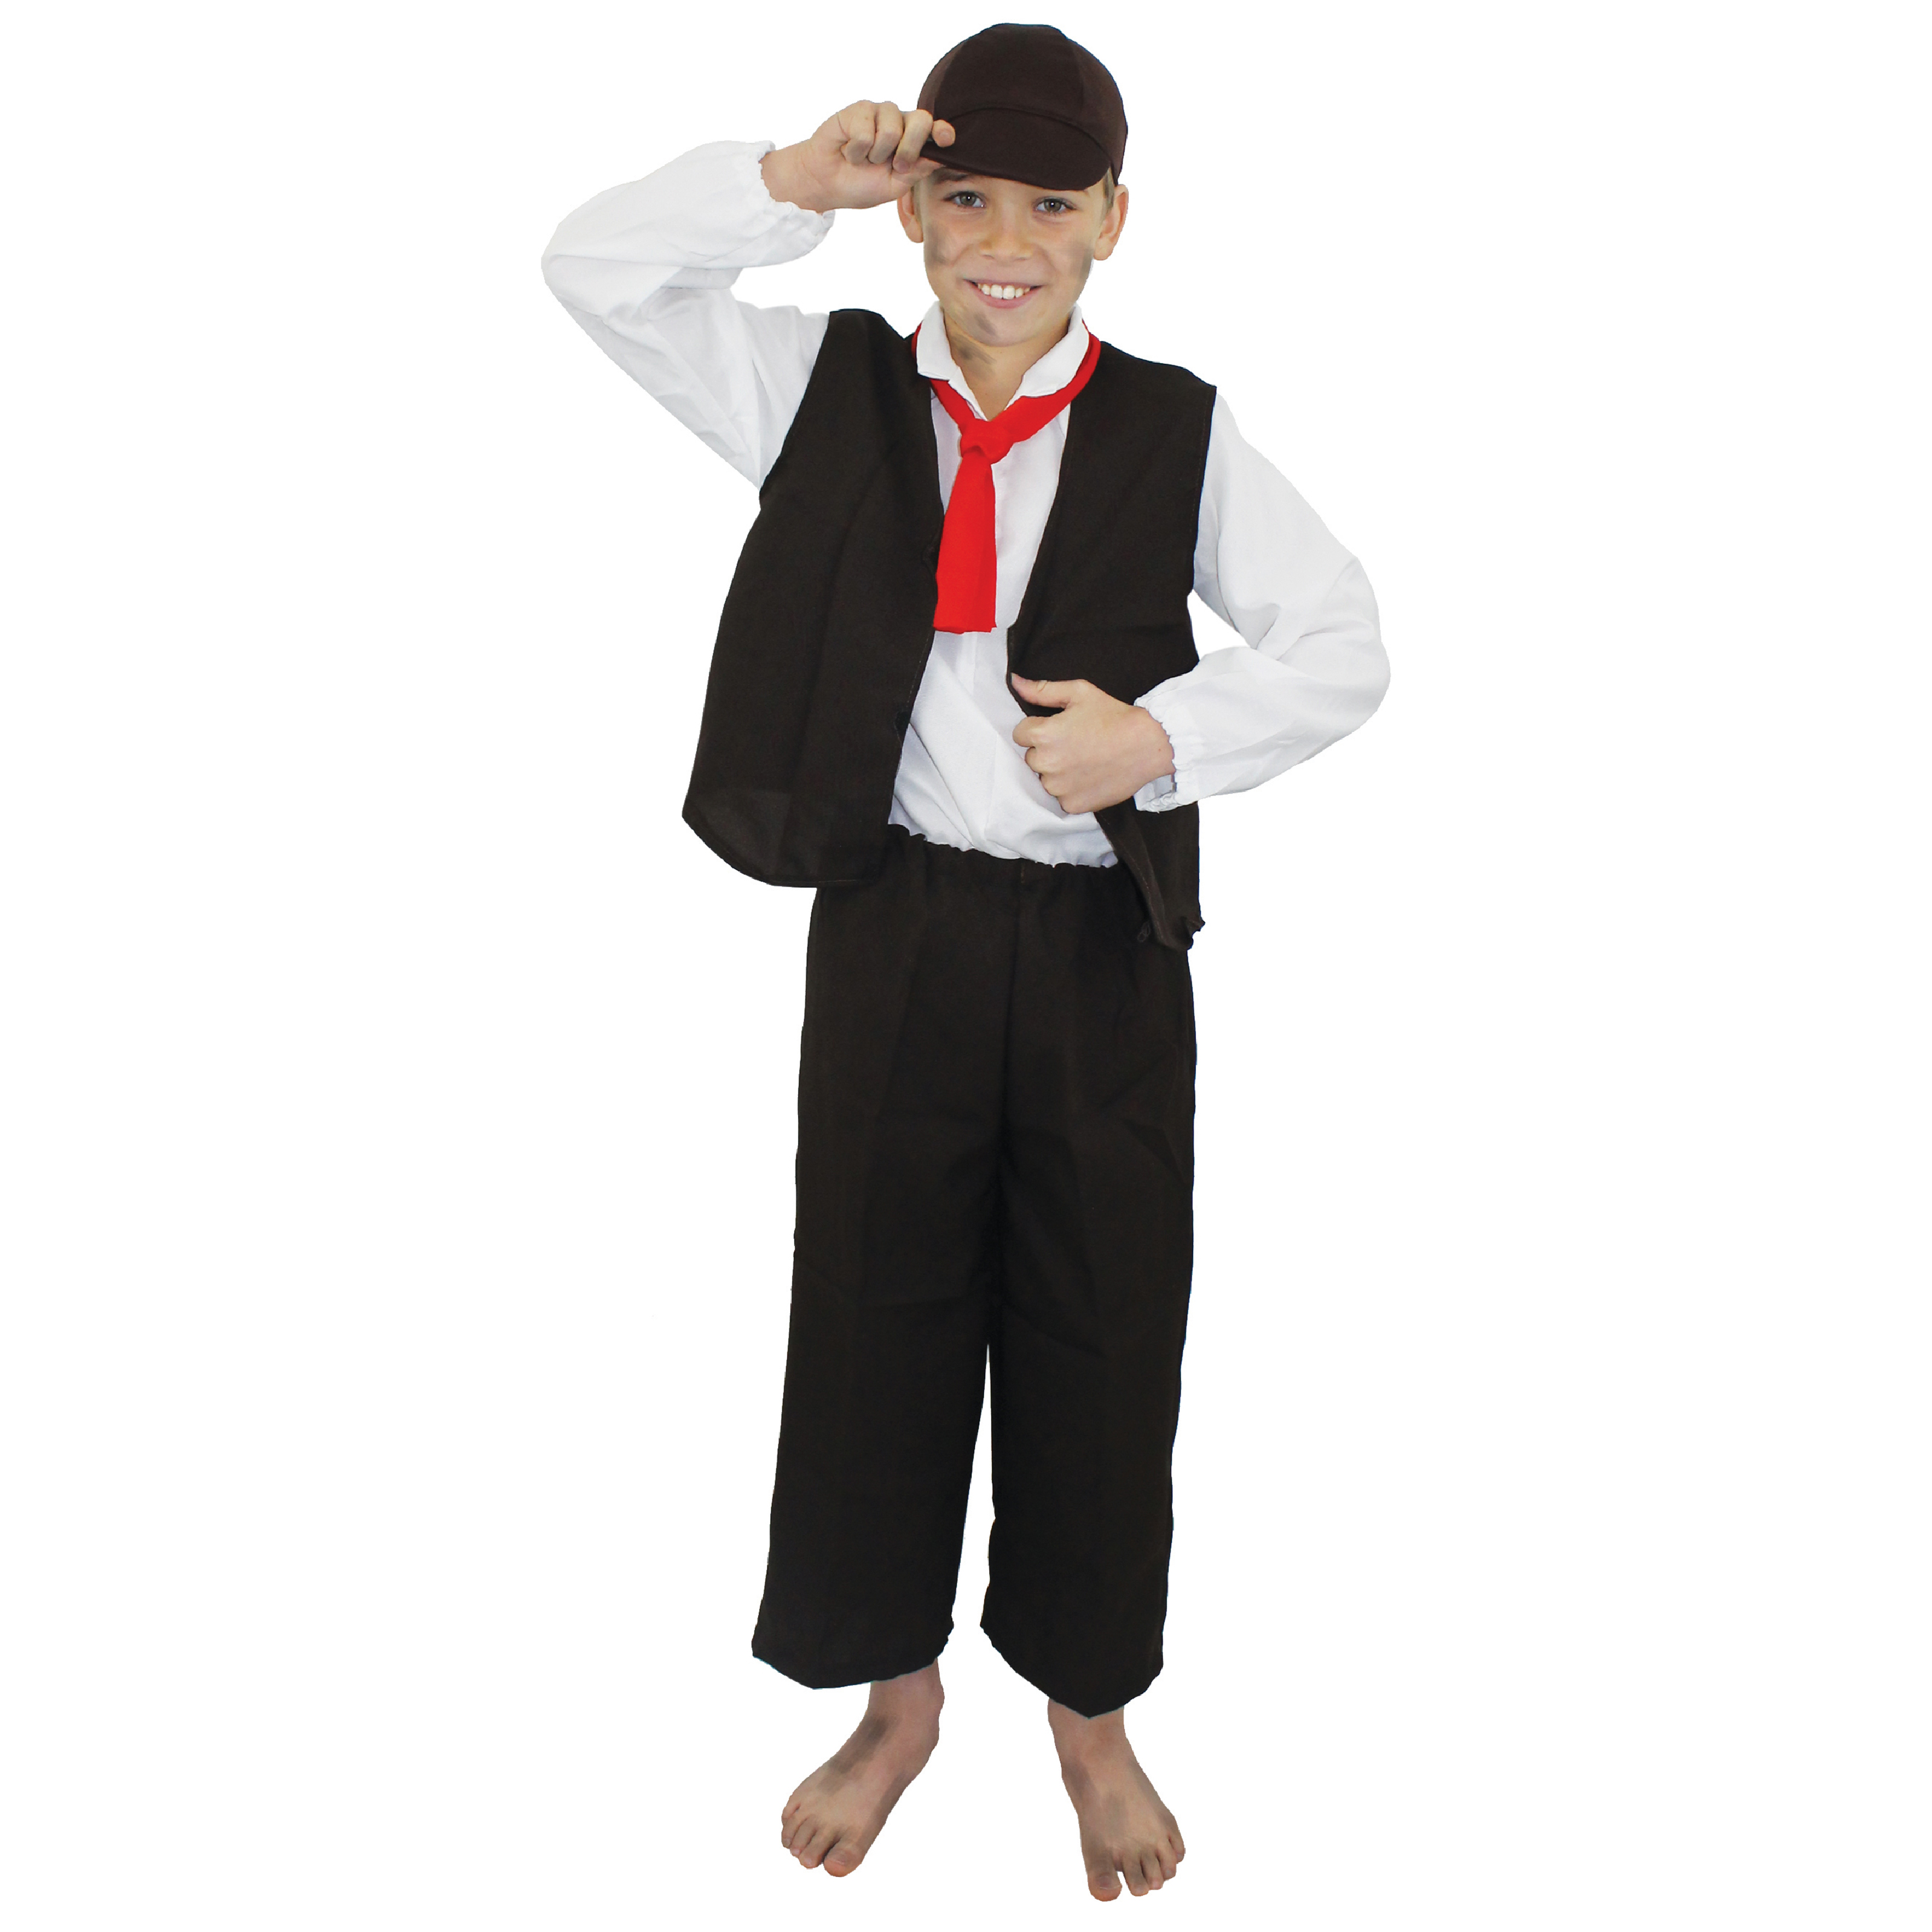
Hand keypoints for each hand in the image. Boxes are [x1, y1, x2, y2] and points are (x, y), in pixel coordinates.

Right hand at [761, 102, 955, 213]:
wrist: (827, 183)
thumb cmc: (861, 184)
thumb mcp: (895, 186)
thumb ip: (918, 171)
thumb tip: (940, 157)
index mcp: (911, 139)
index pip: (932, 128)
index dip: (941, 131)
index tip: (946, 139)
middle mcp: (898, 121)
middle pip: (920, 120)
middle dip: (909, 149)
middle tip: (894, 166)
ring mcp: (879, 113)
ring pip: (892, 129)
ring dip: (876, 155)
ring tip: (864, 159)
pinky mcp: (858, 110)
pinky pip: (865, 132)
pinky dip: (856, 151)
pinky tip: (848, 150)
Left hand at [1010, 676, 1176, 816]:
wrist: (1147, 745)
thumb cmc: (1114, 716)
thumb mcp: (1079, 693)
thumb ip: (1042, 690)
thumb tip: (1015, 681)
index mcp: (1043, 735)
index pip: (1020, 734)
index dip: (1038, 729)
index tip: (1059, 729)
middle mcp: (1047, 763)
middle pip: (1031, 758)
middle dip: (1047, 751)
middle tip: (1075, 744)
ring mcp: (1059, 787)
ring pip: (1045, 780)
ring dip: (1057, 772)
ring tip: (1083, 761)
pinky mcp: (1072, 805)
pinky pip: (1061, 798)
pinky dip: (1071, 790)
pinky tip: (1089, 776)